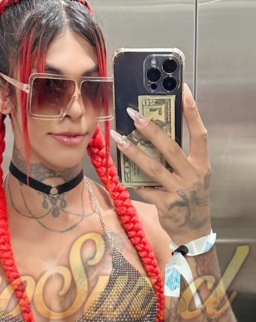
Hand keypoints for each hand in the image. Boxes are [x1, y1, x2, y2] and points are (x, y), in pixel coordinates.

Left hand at [111, 83, 212, 245]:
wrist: (194, 229)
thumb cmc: (190, 197)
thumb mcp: (194, 175)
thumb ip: (181, 158)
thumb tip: (157, 135)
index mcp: (201, 164)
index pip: (200, 134)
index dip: (192, 113)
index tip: (184, 92)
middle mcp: (192, 175)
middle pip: (170, 148)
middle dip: (151, 130)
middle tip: (133, 114)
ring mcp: (179, 191)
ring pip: (153, 168)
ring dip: (133, 152)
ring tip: (118, 138)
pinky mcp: (166, 205)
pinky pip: (145, 190)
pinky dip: (133, 182)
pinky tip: (122, 174)